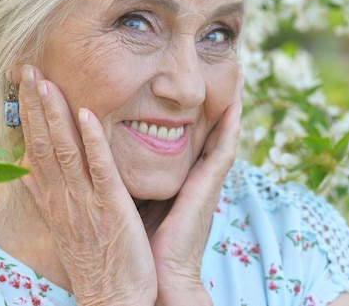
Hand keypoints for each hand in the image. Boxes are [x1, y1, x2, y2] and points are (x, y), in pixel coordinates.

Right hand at [19, 64, 157, 305]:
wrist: (117, 298)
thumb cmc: (100, 260)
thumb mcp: (73, 225)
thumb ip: (60, 195)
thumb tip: (42, 170)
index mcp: (57, 201)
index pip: (36, 150)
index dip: (30, 117)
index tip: (26, 86)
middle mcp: (64, 198)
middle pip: (43, 143)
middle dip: (35, 105)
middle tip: (27, 68)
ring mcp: (85, 201)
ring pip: (63, 150)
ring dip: (54, 114)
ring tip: (45, 80)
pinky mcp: (110, 207)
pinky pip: (98, 169)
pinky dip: (90, 140)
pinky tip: (85, 114)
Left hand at [150, 71, 243, 305]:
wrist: (156, 280)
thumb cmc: (142, 245)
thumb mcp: (135, 202)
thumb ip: (129, 179)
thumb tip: (107, 157)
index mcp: (180, 178)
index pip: (188, 136)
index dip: (194, 109)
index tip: (195, 84)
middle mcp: (196, 176)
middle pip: (209, 129)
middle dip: (218, 99)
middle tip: (227, 68)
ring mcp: (206, 182)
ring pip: (221, 133)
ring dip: (232, 104)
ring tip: (241, 73)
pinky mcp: (208, 189)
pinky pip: (223, 151)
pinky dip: (230, 127)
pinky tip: (236, 104)